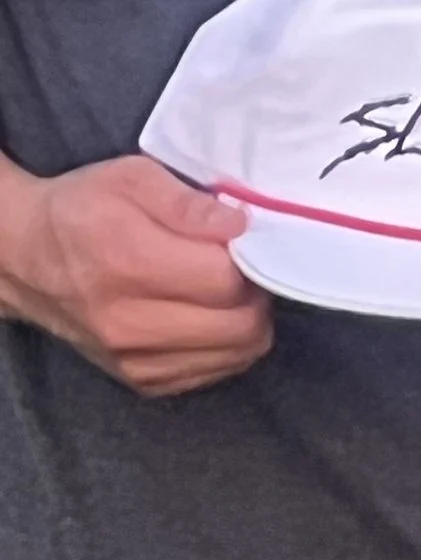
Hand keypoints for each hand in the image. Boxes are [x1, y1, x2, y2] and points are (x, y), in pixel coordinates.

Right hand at [0, 157, 272, 397]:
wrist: (26, 259)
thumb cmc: (82, 210)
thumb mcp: (132, 178)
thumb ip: (188, 202)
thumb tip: (239, 226)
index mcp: (130, 264)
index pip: (227, 280)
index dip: (249, 258)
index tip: (242, 243)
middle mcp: (131, 322)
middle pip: (241, 325)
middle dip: (255, 293)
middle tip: (240, 268)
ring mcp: (134, 359)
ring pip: (236, 354)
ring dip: (246, 322)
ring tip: (223, 291)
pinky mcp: (140, 381)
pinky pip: (213, 373)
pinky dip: (225, 346)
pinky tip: (207, 317)